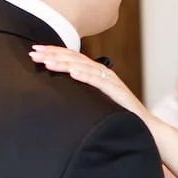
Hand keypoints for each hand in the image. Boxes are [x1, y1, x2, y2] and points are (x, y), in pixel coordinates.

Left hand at [30, 44, 147, 124]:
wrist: (143, 125)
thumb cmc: (119, 114)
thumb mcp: (96, 99)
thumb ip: (82, 91)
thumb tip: (61, 89)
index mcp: (95, 72)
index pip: (71, 58)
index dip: (53, 52)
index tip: (34, 52)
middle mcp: (102, 72)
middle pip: (74, 58)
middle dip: (52, 54)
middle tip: (34, 53)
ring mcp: (109, 81)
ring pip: (83, 67)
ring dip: (64, 63)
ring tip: (47, 62)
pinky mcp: (116, 91)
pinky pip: (98, 81)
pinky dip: (85, 76)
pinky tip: (72, 72)